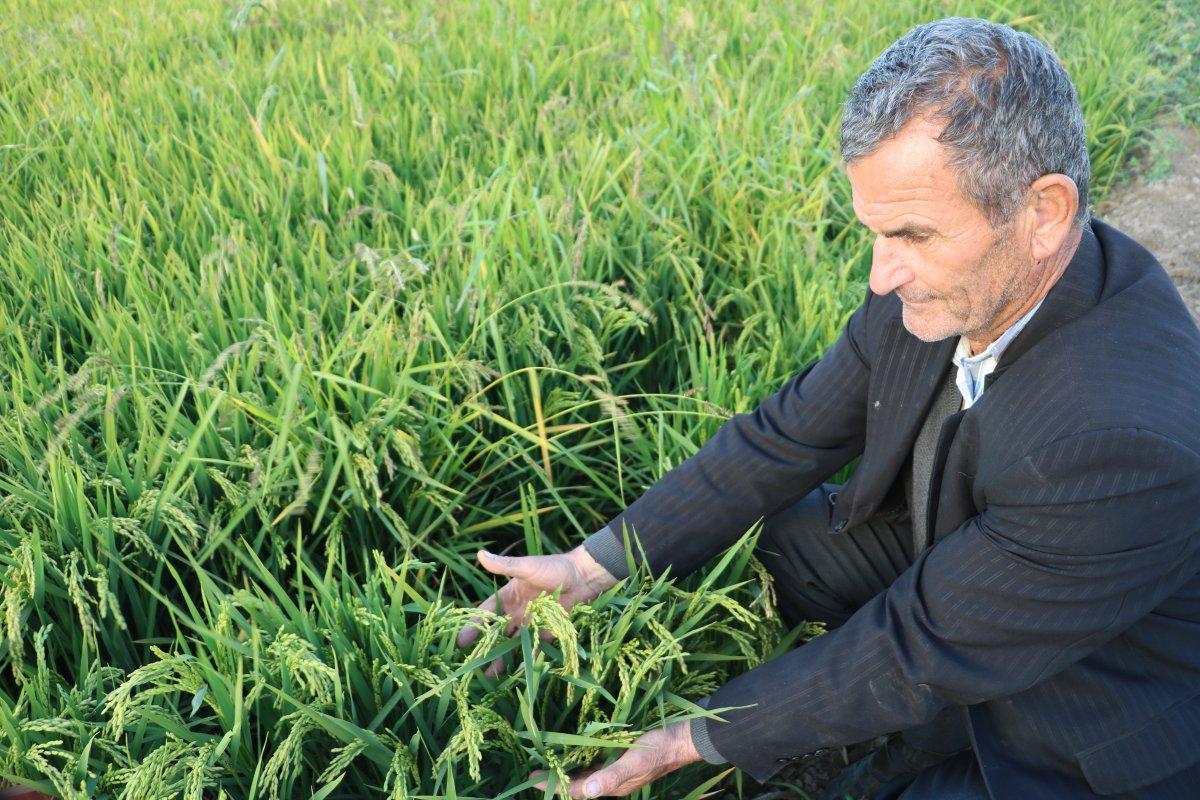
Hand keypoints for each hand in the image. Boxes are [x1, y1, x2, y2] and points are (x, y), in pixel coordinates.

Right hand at [456, 545, 617, 676]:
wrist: (584, 577)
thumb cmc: (555, 568)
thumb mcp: (527, 567)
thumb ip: (505, 565)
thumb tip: (480, 554)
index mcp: (509, 596)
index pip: (486, 613)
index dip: (473, 626)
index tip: (462, 641)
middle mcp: (518, 611)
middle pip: (497, 632)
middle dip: (485, 647)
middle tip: (473, 664)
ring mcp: (532, 622)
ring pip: (512, 643)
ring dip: (502, 657)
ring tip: (491, 675)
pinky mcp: (548, 631)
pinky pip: (535, 648)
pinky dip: (527, 659)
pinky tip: (518, 673)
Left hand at [529, 721, 701, 797]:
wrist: (683, 739)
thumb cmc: (659, 748)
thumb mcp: (636, 760)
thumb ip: (612, 776)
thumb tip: (587, 790)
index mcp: (612, 785)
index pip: (575, 789)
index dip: (553, 785)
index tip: (533, 779)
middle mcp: (611, 780)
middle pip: (578, 784)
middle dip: (556, 779)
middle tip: (534, 770)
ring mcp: (617, 769)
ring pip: (586, 773)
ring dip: (567, 769)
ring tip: (549, 761)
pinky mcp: (621, 758)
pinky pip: (596, 762)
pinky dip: (582, 758)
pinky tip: (576, 750)